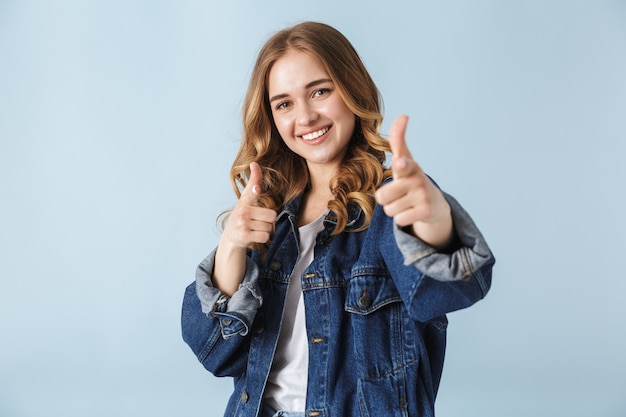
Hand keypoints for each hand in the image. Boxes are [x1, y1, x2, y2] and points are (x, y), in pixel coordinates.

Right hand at [221, 162, 276, 249]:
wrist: (230, 238)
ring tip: (255, 229)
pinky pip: (265, 236)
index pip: (251, 192)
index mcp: (245, 201)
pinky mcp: (244, 236)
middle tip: (258, 222)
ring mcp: (242, 224)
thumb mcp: (246, 200)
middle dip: (268, 221)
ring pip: (269, 227)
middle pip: (272, 215)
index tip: (256, 188)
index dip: (255, 190)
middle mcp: (242, 211)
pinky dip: (263, 238)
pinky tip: (254, 236)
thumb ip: (253, 183)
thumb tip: (254, 163)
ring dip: (265, 230)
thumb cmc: (243, 217)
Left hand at [375, 115, 452, 248]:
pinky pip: (399, 220)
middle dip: (386, 199)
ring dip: (394, 209)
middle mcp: (417, 179)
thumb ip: (398, 140)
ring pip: (389, 210)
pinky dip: (402, 219)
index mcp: (408, 166)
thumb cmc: (412, 179)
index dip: (401, 164)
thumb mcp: (405, 160)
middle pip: (382, 196)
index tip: (400, 163)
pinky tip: (412, 212)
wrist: (434, 204)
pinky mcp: (426, 211)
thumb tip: (403, 115)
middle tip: (398, 195)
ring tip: (406, 202)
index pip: (402, 163)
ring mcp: (423, 195)